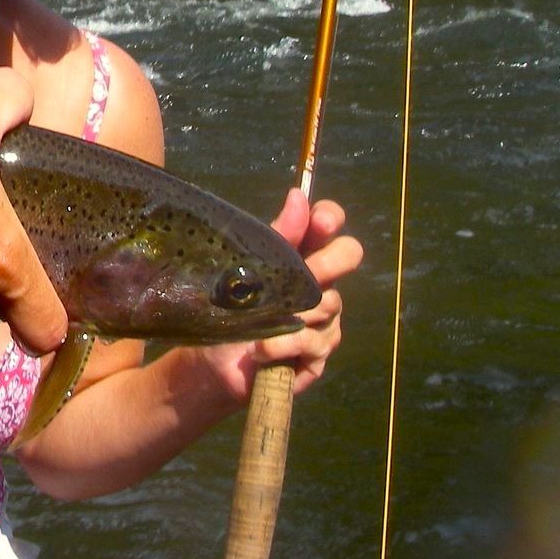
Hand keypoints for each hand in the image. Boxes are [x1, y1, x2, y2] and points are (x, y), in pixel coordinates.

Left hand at [197, 189, 363, 400]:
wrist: (211, 362)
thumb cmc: (228, 309)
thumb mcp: (245, 269)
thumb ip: (276, 237)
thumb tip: (298, 196)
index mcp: (300, 256)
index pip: (328, 225)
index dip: (330, 218)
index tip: (320, 221)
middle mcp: (320, 284)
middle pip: (348, 255)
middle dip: (329, 261)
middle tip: (308, 270)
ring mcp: (324, 321)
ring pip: (328, 303)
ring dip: (291, 312)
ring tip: (258, 322)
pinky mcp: (318, 356)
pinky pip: (312, 342)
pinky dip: (282, 344)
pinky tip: (260, 349)